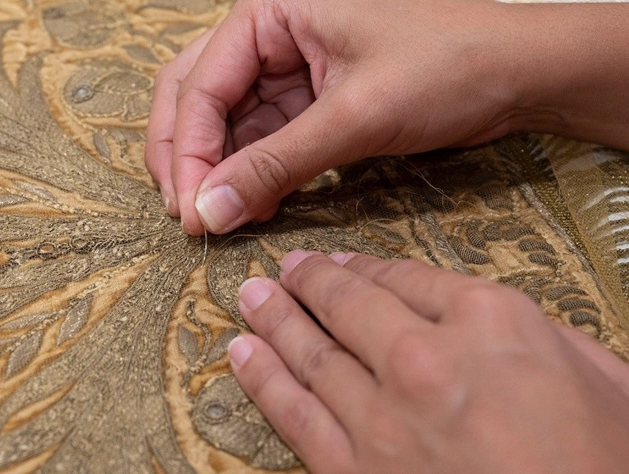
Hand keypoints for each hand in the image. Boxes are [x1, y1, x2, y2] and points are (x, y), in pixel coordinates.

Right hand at [146, 0, 628, 234]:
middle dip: (186, 156)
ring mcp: (288, 64)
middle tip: (189, 215)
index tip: (192, 213)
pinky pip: (262, 136)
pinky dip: (253, 172)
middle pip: (196, 95)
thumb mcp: (354, 117)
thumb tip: (209, 210)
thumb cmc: (449, 67)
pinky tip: (254, 206)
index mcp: (272, 9)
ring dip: (219, 170)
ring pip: (226, 120)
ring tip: (223, 219)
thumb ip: (274, 165)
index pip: (201, 85)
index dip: (188, 154)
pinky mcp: (310, 96)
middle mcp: (271, 31)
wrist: (520, 74)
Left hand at [229, 251, 628, 473]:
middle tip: (284, 268)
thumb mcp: (604, 381)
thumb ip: (544, 335)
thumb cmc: (606, 472)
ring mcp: (383, 417)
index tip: (340, 262)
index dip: (366, 267)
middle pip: (348, 305)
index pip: (408, 278)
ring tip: (250, 297)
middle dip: (309, 282)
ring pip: (311, 352)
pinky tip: (241, 353)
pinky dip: (261, 378)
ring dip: (274, 318)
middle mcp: (425, 358)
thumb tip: (495, 319)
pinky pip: (294, 414)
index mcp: (490, 322)